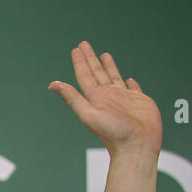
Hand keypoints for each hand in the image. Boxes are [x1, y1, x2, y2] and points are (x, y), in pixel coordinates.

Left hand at [48, 41, 160, 191]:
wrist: (137, 146)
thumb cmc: (113, 133)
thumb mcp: (89, 114)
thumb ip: (73, 98)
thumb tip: (52, 84)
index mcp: (96, 97)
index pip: (85, 75)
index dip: (80, 61)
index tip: (76, 48)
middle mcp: (108, 96)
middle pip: (97, 72)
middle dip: (90, 59)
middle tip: (84, 44)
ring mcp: (124, 98)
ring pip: (114, 77)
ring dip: (108, 66)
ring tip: (104, 55)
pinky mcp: (139, 101)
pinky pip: (133, 88)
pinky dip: (129, 82)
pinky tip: (127, 79)